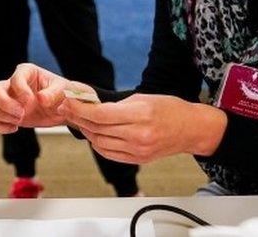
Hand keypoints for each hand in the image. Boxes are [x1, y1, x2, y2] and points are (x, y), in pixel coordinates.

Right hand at [0, 63, 93, 133]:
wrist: (64, 108)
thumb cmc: (64, 94)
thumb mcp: (64, 92)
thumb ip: (53, 94)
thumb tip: (41, 98)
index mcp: (27, 71)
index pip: (15, 78)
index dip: (20, 91)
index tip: (30, 102)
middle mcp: (13, 83)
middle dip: (4, 104)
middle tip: (21, 114)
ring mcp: (8, 98)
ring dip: (2, 115)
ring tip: (20, 120)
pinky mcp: (6, 112)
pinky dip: (0, 126)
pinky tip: (15, 128)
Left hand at [60, 93, 227, 163]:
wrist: (191, 129)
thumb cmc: (170, 109)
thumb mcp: (143, 98)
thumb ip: (117, 105)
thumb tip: (92, 106)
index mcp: (140, 115)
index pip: (100, 115)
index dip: (79, 109)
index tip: (67, 102)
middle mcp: (138, 135)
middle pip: (97, 129)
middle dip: (78, 118)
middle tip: (66, 109)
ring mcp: (138, 150)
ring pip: (100, 143)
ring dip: (86, 131)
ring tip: (79, 120)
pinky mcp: (138, 159)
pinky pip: (109, 154)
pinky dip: (98, 144)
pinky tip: (94, 134)